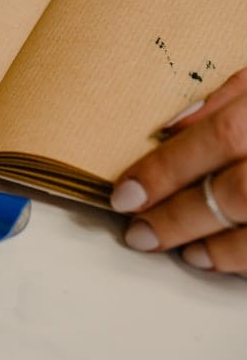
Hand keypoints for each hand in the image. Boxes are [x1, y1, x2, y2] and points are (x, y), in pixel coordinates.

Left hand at [111, 68, 246, 274]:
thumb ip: (227, 98)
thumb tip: (168, 127)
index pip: (221, 137)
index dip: (167, 169)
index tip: (125, 194)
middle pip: (240, 192)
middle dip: (180, 217)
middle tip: (140, 233)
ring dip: (216, 248)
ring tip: (181, 250)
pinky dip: (245, 261)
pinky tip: (216, 262)